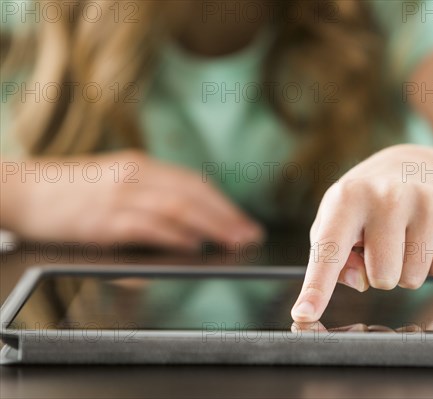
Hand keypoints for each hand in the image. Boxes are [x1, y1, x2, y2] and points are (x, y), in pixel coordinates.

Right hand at [6, 150, 261, 249]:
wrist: (19, 190)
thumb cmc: (68, 193)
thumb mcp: (113, 186)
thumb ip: (146, 203)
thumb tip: (184, 233)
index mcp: (140, 167)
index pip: (193, 183)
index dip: (224, 203)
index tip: (245, 221)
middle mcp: (134, 176)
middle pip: (193, 193)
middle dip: (227, 216)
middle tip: (251, 235)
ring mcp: (118, 196)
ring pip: (177, 207)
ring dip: (212, 226)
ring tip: (234, 242)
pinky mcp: (102, 219)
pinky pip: (147, 226)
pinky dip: (174, 235)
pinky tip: (194, 245)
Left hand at [291, 145, 432, 321]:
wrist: (415, 167)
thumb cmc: (365, 204)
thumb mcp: (336, 220)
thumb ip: (331, 255)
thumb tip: (358, 281)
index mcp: (348, 198)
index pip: (330, 251)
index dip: (317, 287)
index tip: (303, 313)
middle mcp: (388, 196)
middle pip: (382, 279)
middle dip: (380, 272)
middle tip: (382, 244)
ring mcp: (427, 201)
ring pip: (413, 278)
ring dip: (406, 268)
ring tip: (403, 237)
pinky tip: (427, 233)